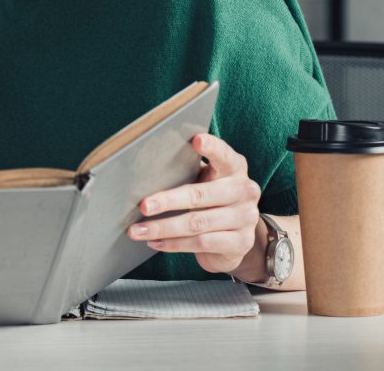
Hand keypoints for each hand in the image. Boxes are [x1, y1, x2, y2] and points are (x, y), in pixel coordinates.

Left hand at [127, 133, 262, 275]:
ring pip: (197, 223)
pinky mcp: (241, 242)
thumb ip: (187, 172)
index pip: (224, 155)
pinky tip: (155, 242)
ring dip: (163, 228)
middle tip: (143, 206)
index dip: (211, 147)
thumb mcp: (204, 180)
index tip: (196, 140)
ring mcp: (245, 217)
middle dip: (168, 201)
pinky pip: (202, 243)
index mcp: (234, 167)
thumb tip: (145, 169)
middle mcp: (245, 190)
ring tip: (138, 230)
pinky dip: (174, 244)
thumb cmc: (211, 198)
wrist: (237, 235)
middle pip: (201, 195)